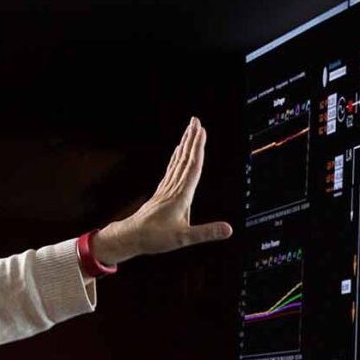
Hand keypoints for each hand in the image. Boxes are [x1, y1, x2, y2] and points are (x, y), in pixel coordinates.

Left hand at [88, 119, 231, 265]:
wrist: (131, 237)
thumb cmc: (155, 238)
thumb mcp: (183, 239)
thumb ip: (206, 233)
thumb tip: (229, 229)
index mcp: (181, 195)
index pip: (193, 167)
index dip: (198, 148)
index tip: (202, 131)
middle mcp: (173, 188)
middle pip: (185, 159)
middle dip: (192, 139)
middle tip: (196, 121)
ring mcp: (166, 189)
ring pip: (178, 161)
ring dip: (185, 144)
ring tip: (190, 130)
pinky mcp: (162, 193)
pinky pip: (172, 169)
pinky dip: (177, 157)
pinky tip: (178, 152)